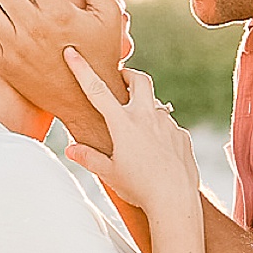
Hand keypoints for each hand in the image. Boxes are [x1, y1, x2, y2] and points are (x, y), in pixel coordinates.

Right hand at [63, 56, 200, 216]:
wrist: (175, 200)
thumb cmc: (139, 188)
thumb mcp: (109, 174)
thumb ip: (89, 158)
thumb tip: (70, 149)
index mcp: (124, 123)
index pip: (97, 90)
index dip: (82, 69)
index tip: (72, 52)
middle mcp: (147, 117)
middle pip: (140, 80)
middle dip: (129, 75)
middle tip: (122, 80)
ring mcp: (168, 124)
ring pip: (156, 105)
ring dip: (146, 109)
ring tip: (139, 131)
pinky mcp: (182, 135)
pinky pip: (169, 127)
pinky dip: (161, 132)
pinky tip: (157, 152)